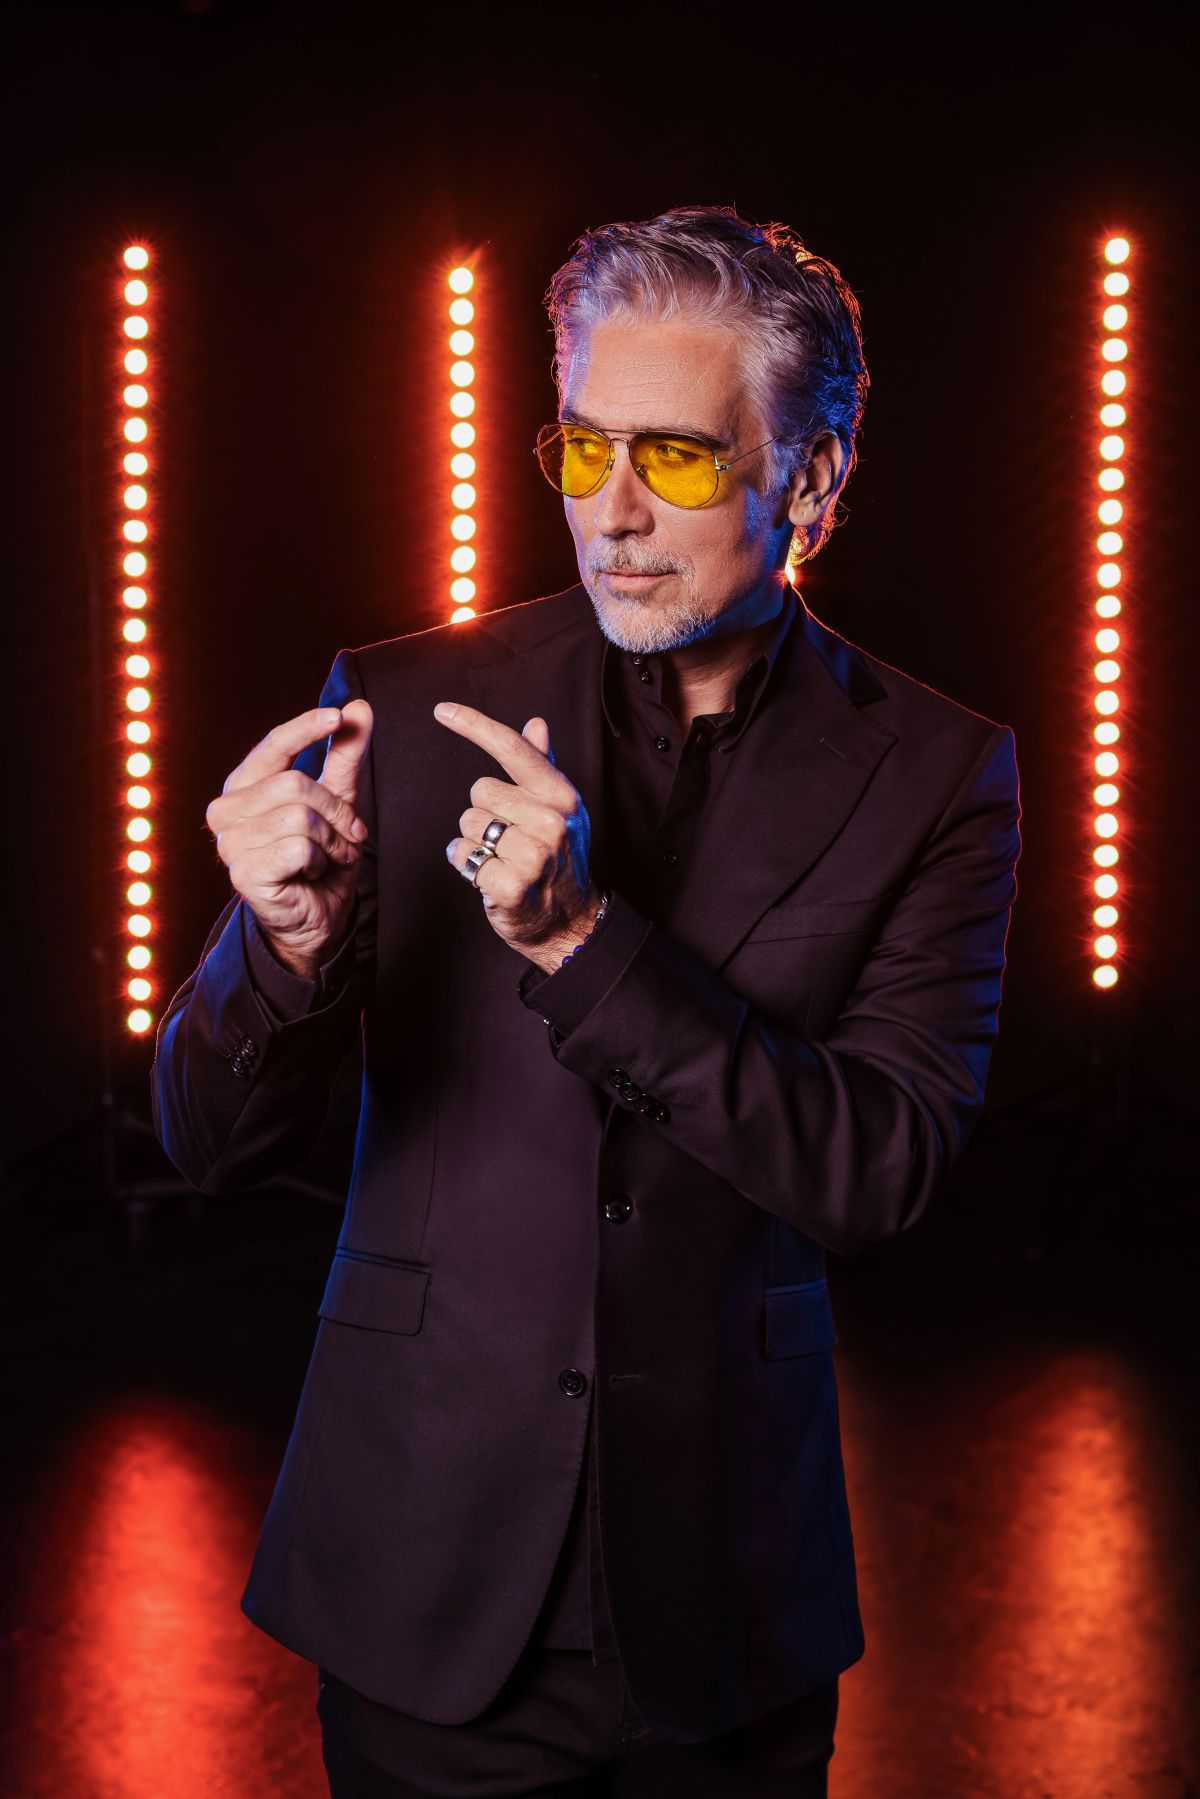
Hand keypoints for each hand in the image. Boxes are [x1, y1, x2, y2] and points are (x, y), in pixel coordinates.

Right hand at [205, 701, 373, 978]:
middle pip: (296, 784)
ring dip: (332, 839)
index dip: (305, 728)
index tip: (337, 716)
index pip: (273, 745)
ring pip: (301, 817)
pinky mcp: (243, 873)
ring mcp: (230, 843)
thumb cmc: (321, 858)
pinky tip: (312, 872)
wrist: (317, 918)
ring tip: (331, 856)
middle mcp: (226, 811)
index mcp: (244, 786)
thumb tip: (358, 708)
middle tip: (349, 835)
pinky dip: (321, 860)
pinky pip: (299, 847)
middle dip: (336, 810)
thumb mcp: (338, 801)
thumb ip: (344, 757)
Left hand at [433, 701, 596, 955]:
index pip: (513, 749)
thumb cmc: (559, 860)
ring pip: (468, 824)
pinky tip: (488, 876)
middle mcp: (551, 822)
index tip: (443, 710)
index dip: (475, 725)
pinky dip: (466, 866)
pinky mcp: (511, 885)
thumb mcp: (560, 810)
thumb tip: (535, 724)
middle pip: (480, 791)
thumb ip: (542, 766)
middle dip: (484, 813)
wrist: (570, 921)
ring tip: (501, 858)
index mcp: (561, 797)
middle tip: (508, 838)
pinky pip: (462, 856)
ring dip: (475, 842)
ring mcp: (533, 855)